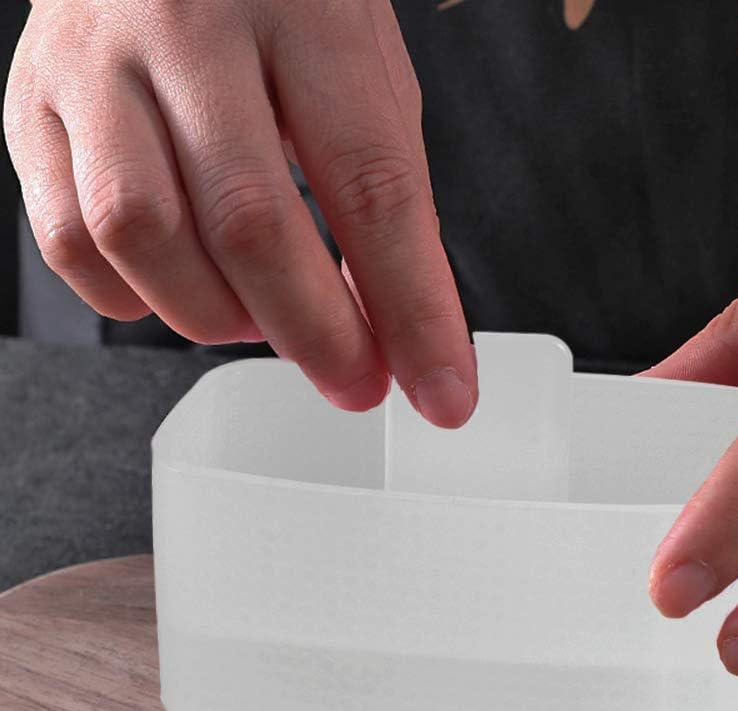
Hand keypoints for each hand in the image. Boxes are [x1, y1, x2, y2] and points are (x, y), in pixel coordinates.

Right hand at [4, 0, 476, 426]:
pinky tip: (188, 291)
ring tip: (267, 319)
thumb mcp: (362, 74)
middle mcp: (186, 28)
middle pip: (252, 224)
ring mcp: (92, 65)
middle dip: (319, 336)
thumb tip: (393, 329)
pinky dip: (139, 301)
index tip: (442, 389)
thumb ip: (383, 196)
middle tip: (358, 381)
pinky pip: (71, 244)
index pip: (372, 187)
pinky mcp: (31, 107)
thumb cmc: (279, 6)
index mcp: (303, 10)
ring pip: (142, 237)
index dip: (414, 310)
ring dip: (221, 318)